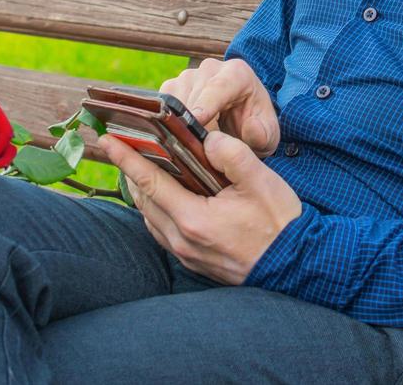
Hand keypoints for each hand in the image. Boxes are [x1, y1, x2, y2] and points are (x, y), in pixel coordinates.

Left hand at [101, 130, 301, 284]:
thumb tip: (208, 137)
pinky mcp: (192, 260)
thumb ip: (232, 154)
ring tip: (142, 166)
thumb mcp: (261, 181)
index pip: (150, 182)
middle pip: (143, 199)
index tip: (107, 139)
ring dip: (143, 190)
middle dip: (131, 171)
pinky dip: (156, 208)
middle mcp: (182, 239)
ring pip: (149, 216)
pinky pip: (161, 230)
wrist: (295, 265)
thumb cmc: (279, 222)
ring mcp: (185, 253)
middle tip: (125, 145)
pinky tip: (166, 194)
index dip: (126, 158)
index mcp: (194, 218)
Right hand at [158, 58, 279, 157]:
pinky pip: (161, 107)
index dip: (206, 104)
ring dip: (178, 128)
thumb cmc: (256, 126)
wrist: (242, 119)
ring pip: (174, 103)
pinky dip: (166, 126)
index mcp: (236, 73)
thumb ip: (263, 134)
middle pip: (193, 98)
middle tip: (195, 155)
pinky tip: (175, 143)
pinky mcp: (170, 88)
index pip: (218, 88)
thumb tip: (251, 129)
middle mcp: (209, 69)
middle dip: (192, 127)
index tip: (196, 121)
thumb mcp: (268, 135)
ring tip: (188, 151)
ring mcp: (187, 76)